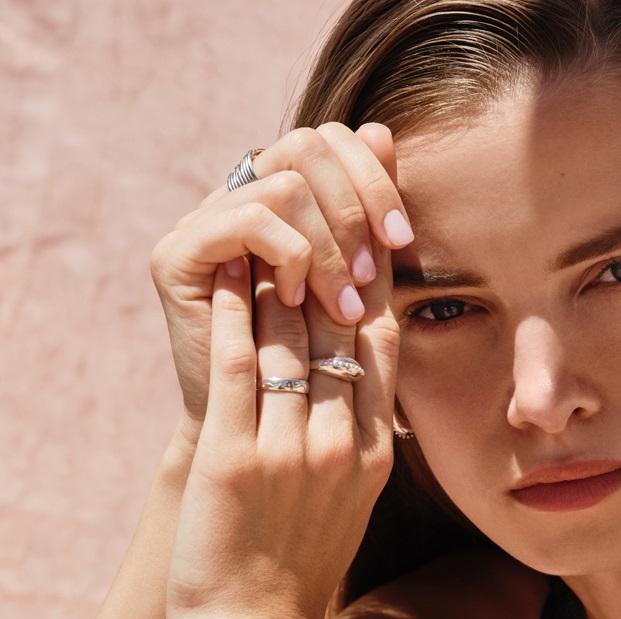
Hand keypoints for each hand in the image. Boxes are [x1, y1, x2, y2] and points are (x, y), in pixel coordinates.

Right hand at [150, 123, 411, 442]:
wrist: (258, 442)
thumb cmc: (316, 376)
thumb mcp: (355, 294)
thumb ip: (369, 227)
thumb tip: (384, 132)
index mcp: (283, 205)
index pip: (331, 140)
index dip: (373, 180)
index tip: (402, 237)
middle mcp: (237, 200)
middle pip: (308, 144)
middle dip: (354, 209)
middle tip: (369, 275)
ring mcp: (204, 224)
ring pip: (285, 184)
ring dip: (327, 246)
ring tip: (341, 304)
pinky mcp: (176, 255)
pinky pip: (248, 219)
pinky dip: (288, 254)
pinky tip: (299, 298)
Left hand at [165, 237, 398, 618]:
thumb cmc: (301, 571)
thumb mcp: (351, 505)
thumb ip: (360, 442)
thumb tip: (360, 388)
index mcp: (376, 452)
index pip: (381, 345)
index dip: (377, 279)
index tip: (372, 228)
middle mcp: (344, 444)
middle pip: (344, 328)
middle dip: (338, 254)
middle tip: (331, 194)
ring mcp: (293, 451)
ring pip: (295, 339)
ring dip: (282, 275)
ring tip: (269, 224)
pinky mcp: (238, 460)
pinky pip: (242, 370)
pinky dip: (239, 317)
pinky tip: (232, 278)